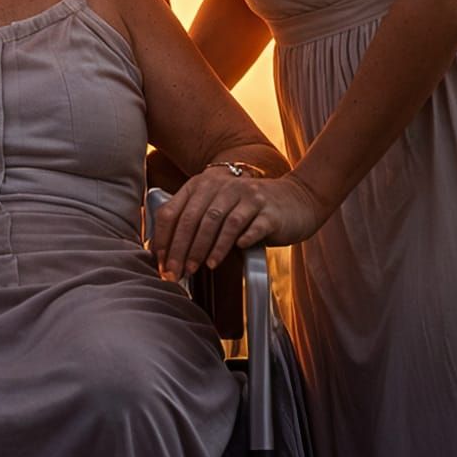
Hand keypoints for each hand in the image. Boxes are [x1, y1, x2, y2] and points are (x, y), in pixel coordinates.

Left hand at [153, 170, 326, 280]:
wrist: (296, 199)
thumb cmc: (250, 209)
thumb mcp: (220, 206)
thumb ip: (196, 220)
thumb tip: (166, 253)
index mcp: (204, 184)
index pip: (175, 210)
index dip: (164, 238)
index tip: (160, 262)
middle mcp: (223, 186)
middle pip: (195, 218)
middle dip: (182, 248)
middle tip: (176, 272)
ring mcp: (248, 196)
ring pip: (220, 222)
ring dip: (207, 247)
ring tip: (200, 267)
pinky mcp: (269, 211)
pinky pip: (250, 226)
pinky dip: (239, 240)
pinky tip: (234, 253)